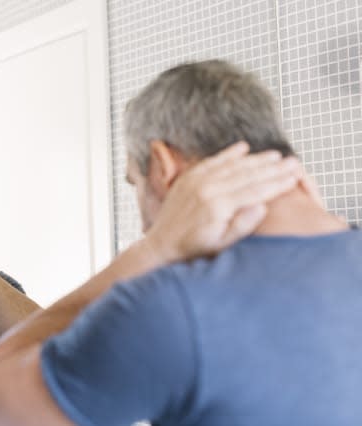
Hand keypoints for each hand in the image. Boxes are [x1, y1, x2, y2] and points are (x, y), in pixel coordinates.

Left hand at [145, 142, 301, 262]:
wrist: (161, 244)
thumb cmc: (194, 248)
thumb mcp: (221, 244)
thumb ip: (242, 225)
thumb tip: (263, 205)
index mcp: (218, 206)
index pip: (255, 191)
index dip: (277, 183)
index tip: (295, 177)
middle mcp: (207, 189)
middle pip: (247, 175)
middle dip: (273, 168)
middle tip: (293, 162)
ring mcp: (196, 181)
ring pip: (232, 165)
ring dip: (255, 159)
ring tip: (275, 156)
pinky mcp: (188, 178)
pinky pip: (212, 161)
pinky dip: (229, 154)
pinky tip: (243, 147)